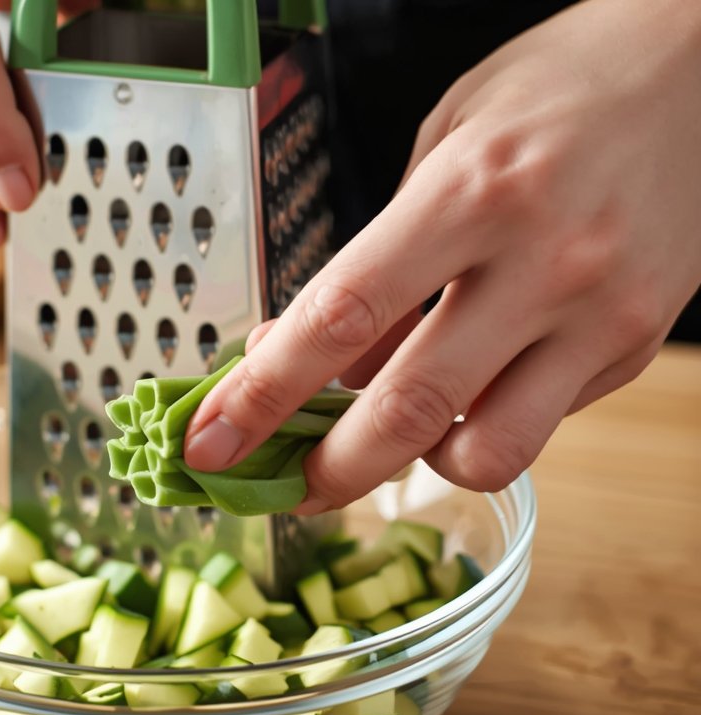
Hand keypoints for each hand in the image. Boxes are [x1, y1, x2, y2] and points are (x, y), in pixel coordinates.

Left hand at [183, 0, 700, 512]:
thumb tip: (326, 361)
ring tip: (394, 437)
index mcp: (471, 192)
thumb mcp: (442, 148)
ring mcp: (600, 314)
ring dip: (417, 467)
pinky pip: (541, 424)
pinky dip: (482, 426)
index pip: (339, 318)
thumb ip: (383, 262)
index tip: (211, 442)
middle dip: (326, 472)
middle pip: (406, 409)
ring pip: (487, 451)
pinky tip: (468, 390)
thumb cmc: (557, 90)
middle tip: (286, 489)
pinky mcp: (638, 347)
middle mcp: (541, 262)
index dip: (261, 395)